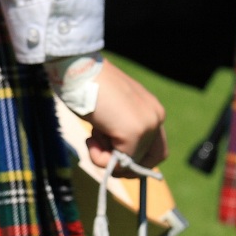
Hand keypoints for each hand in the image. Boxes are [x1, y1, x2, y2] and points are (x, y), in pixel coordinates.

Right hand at [80, 58, 167, 175]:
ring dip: (108, 159)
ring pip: (133, 163)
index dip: (137, 158)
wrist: (80, 69)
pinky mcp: (134, 132)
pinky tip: (90, 139)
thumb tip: (117, 157)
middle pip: (152, 159)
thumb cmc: (88, 86)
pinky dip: (101, 159)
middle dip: (126, 166)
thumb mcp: (111, 111)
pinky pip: (120, 162)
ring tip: (92, 139)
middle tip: (104, 158)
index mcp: (151, 109)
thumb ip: (119, 129)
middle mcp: (155, 116)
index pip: (156, 147)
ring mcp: (147, 125)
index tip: (114, 157)